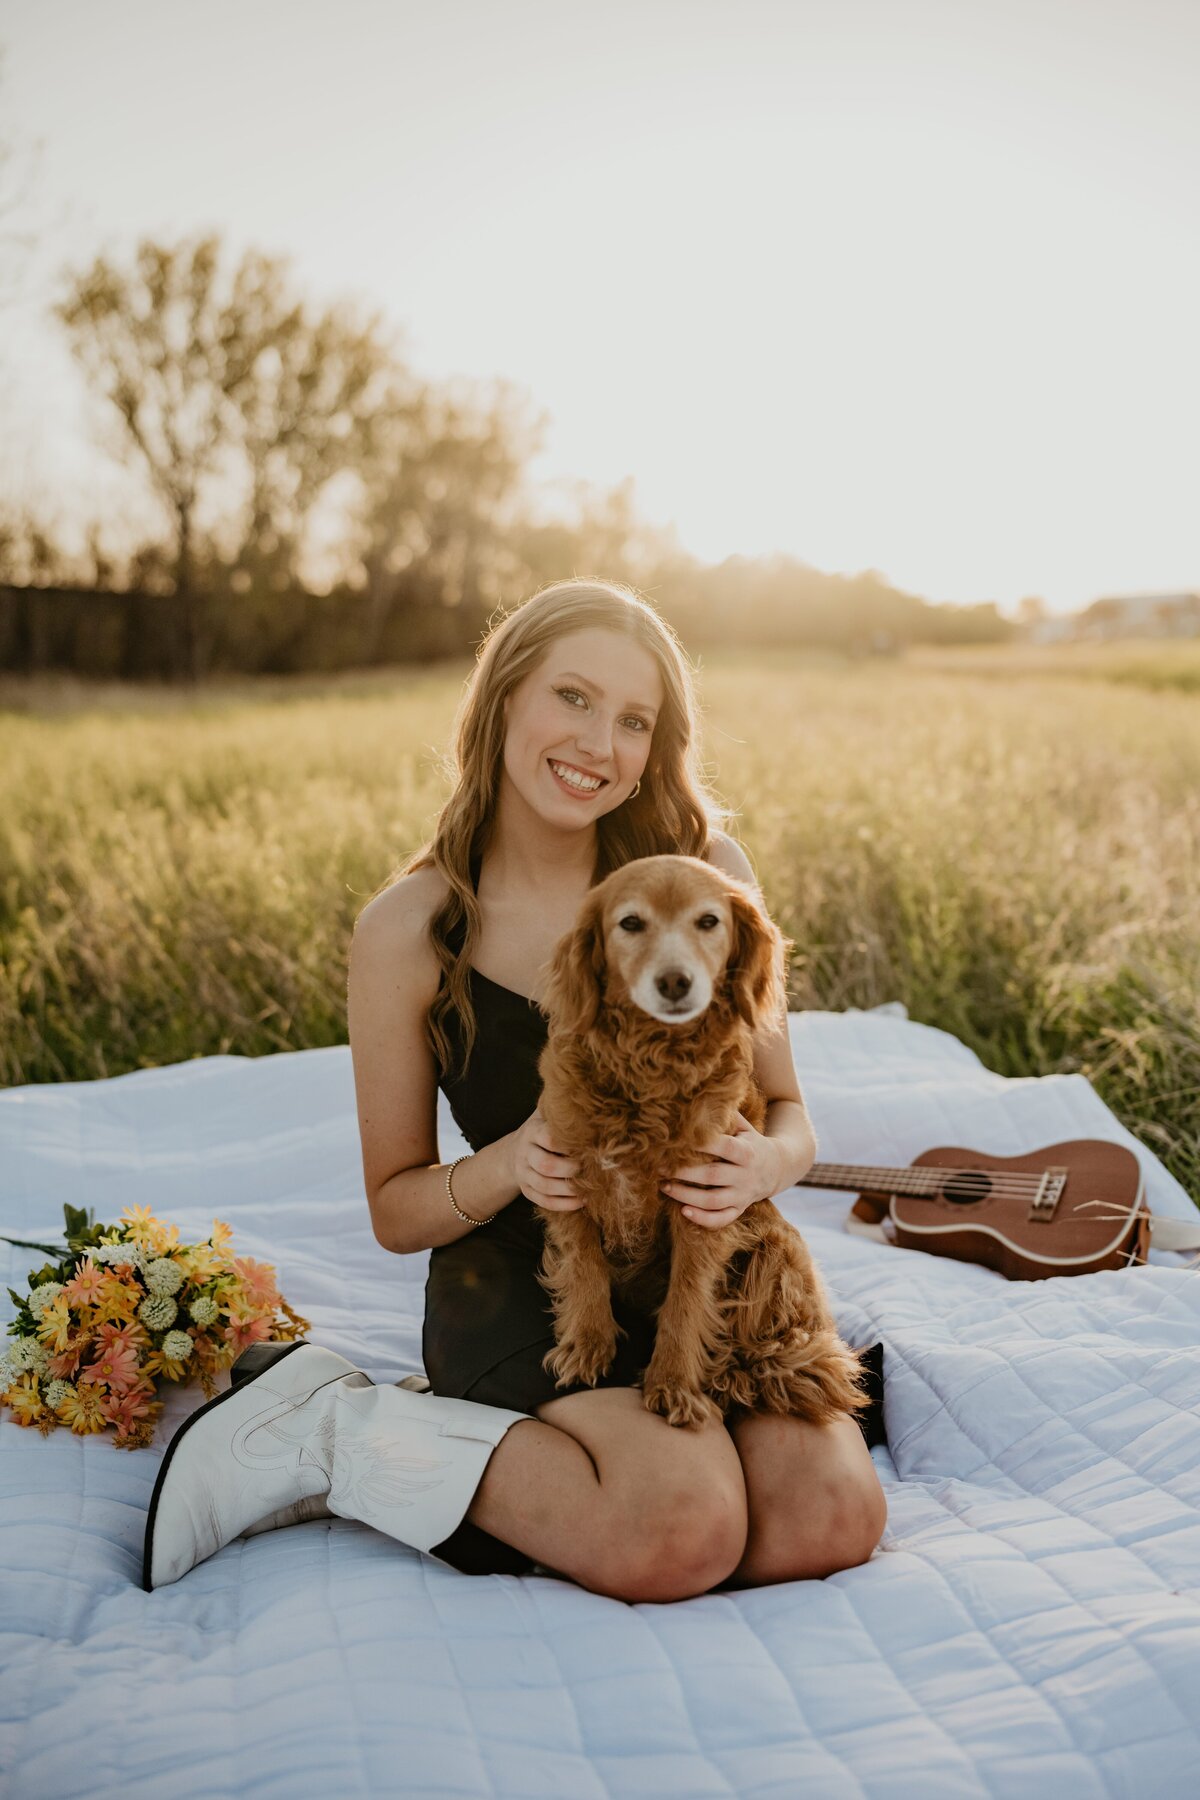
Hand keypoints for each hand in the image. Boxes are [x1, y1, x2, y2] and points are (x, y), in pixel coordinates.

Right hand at [509, 1108, 585, 1210]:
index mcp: (532, 1132)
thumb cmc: (540, 1132)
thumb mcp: (544, 1116)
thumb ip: (558, 1109)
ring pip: (544, 1186)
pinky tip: (581, 1202)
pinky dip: (564, 1204)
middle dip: (570, 1170)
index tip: (588, 1147)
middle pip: (546, 1165)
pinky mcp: (526, 1191)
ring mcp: (523, 1173)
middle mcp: (525, 1153)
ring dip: (568, 1190)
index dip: (568, 1145)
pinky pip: (544, 1201)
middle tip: (590, 1170)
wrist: (513, 1153)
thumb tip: (585, 1095)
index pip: (549, 1138)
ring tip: (588, 1190)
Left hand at [661, 1111, 783, 1229]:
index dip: (702, 1144)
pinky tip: (684, 1212)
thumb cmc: (751, 1143)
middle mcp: (746, 1175)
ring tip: (664, 1187)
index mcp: (747, 1151)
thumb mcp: (745, 1128)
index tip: (677, 1141)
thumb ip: (727, 1117)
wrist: (778, 1169)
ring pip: (713, 1201)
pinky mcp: (740, 1209)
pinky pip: (722, 1219)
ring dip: (687, 1196)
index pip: (724, 1147)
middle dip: (684, 1173)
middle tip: (660, 1167)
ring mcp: (743, 1195)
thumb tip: (701, 1100)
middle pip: (713, 1175)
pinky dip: (703, 1219)